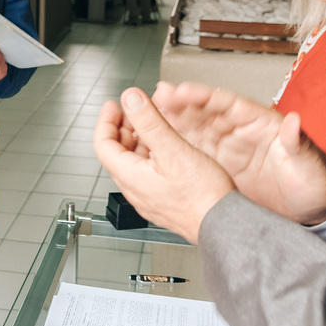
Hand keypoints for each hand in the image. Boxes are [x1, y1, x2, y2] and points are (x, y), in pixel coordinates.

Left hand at [93, 88, 234, 243]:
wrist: (223, 225)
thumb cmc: (203, 196)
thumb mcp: (174, 149)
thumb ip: (149, 122)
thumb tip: (130, 99)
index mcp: (130, 177)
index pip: (103, 145)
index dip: (105, 121)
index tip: (113, 105)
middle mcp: (135, 190)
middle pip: (117, 153)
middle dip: (123, 128)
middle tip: (135, 112)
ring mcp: (149, 198)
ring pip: (134, 164)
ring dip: (139, 141)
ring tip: (153, 126)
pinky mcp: (164, 202)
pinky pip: (149, 174)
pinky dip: (152, 155)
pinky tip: (168, 149)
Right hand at [149, 82, 325, 225]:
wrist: (309, 213)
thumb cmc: (314, 186)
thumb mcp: (309, 166)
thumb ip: (298, 144)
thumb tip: (294, 122)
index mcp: (263, 124)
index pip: (230, 105)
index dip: (206, 96)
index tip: (186, 90)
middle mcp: (242, 132)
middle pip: (207, 112)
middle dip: (182, 103)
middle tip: (159, 95)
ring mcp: (229, 148)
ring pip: (195, 128)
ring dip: (173, 119)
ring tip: (149, 110)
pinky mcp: (220, 165)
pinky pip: (194, 150)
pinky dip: (176, 143)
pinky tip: (158, 139)